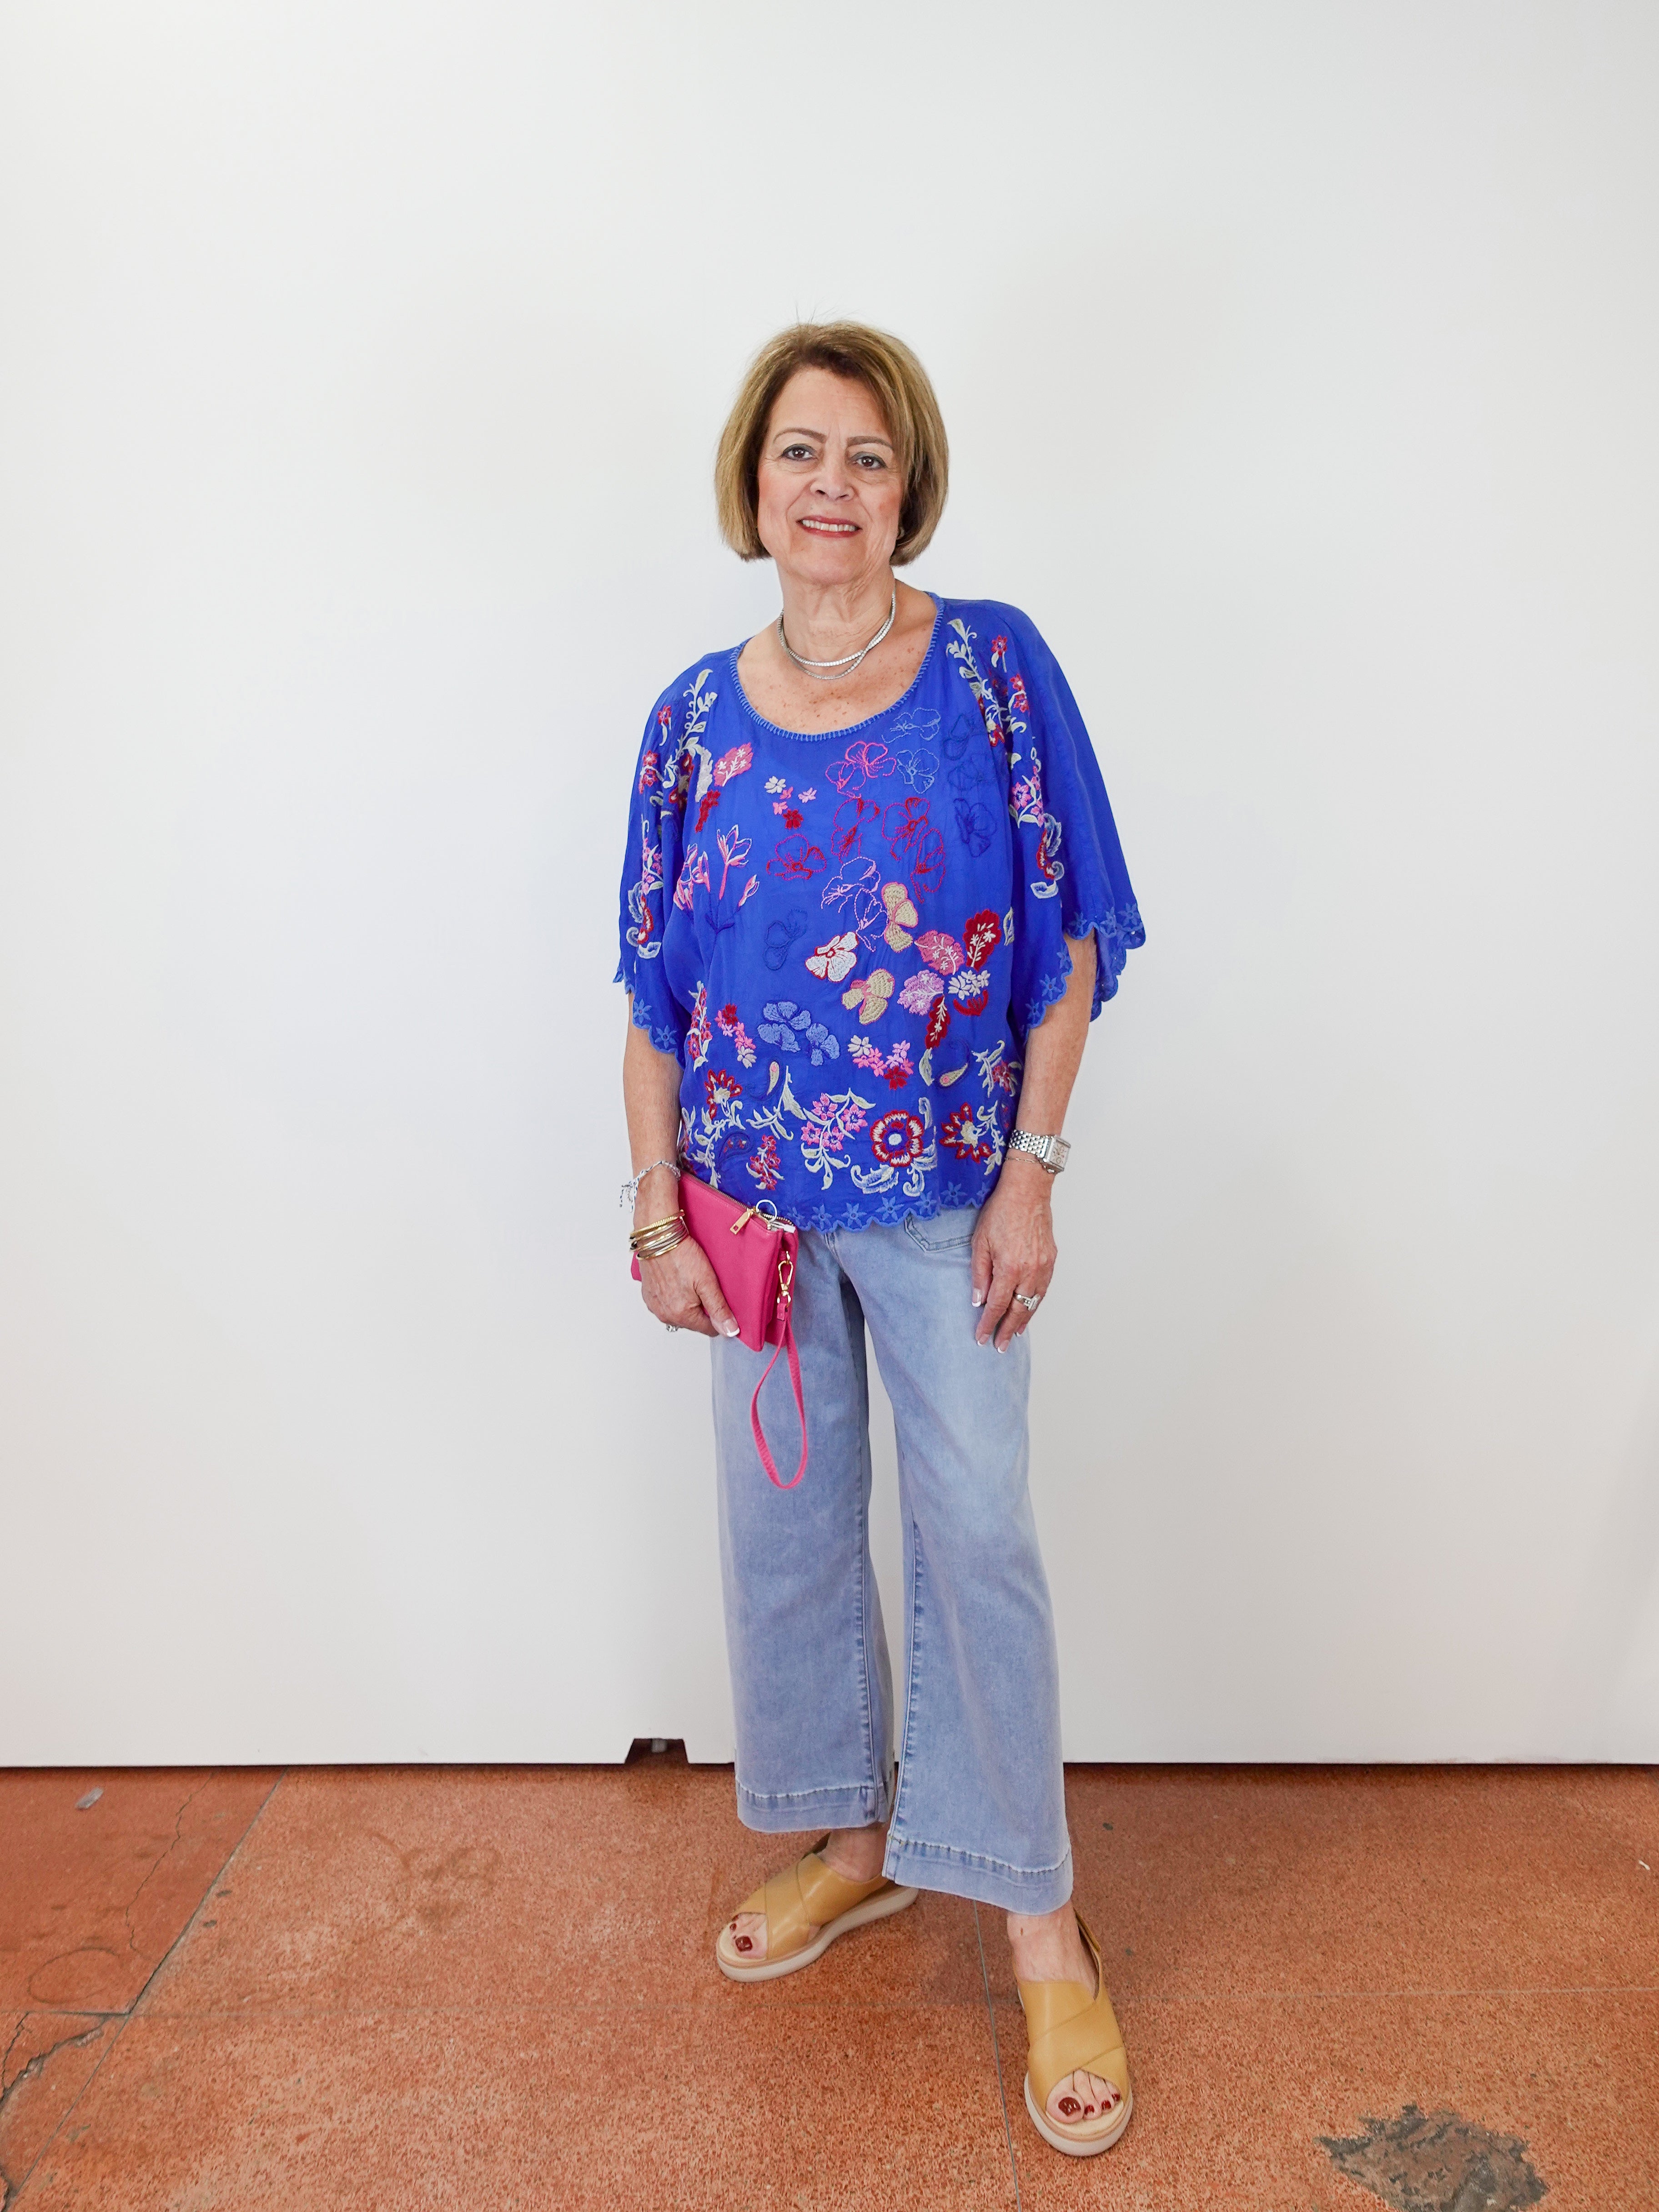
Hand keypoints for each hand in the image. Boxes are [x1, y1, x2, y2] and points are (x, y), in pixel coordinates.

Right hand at [638, 1236, 739, 1338]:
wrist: (658, 1236)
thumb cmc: (681, 1254)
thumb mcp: (707, 1282)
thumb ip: (719, 1309)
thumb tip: (730, 1330)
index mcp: (681, 1314)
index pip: (708, 1329)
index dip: (718, 1317)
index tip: (720, 1303)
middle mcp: (665, 1314)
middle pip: (693, 1322)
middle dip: (702, 1309)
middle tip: (705, 1287)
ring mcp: (655, 1305)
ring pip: (679, 1313)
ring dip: (687, 1303)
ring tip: (691, 1282)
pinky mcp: (648, 1295)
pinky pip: (666, 1304)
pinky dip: (673, 1296)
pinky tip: (678, 1281)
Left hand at [971, 1155, 1056, 1350]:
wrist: (1027, 1190)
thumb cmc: (1001, 1211)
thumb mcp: (979, 1242)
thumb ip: (979, 1274)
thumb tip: (978, 1300)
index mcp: (1009, 1268)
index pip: (997, 1306)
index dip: (988, 1324)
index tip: (981, 1338)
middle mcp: (1029, 1271)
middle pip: (1019, 1310)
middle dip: (1007, 1330)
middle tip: (999, 1346)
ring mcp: (1043, 1266)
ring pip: (1034, 1302)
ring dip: (1024, 1321)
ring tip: (1013, 1334)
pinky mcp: (1051, 1259)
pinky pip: (1043, 1289)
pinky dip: (1036, 1304)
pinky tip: (1029, 1310)